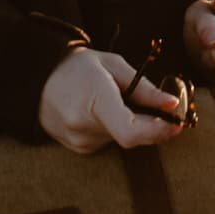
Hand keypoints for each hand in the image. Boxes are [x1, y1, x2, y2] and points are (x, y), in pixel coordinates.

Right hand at [37, 47, 190, 154]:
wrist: (36, 78)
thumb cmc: (77, 66)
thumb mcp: (113, 65)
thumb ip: (144, 88)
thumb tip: (172, 104)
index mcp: (93, 100)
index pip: (130, 131)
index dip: (157, 131)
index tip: (178, 123)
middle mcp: (83, 126)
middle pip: (132, 135)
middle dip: (149, 123)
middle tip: (156, 105)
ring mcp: (78, 141)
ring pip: (121, 139)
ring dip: (128, 123)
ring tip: (112, 99)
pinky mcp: (78, 148)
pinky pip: (109, 141)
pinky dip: (114, 127)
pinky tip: (99, 110)